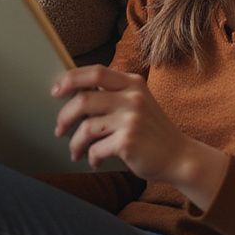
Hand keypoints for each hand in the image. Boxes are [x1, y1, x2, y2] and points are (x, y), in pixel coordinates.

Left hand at [52, 65, 191, 178]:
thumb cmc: (151, 131)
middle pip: (84, 99)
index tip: (56, 91)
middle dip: (64, 116)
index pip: (95, 72)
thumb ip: (113, 94)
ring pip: (86, 127)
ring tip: (75, 151)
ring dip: (75, 142)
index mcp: (133, 83)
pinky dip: (91, 158)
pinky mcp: (128, 142)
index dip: (71, 79)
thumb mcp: (138, 102)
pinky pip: (96, 149)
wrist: (179, 157)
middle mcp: (132, 97)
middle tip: (59, 128)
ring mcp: (131, 119)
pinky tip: (95, 162)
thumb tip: (73, 93)